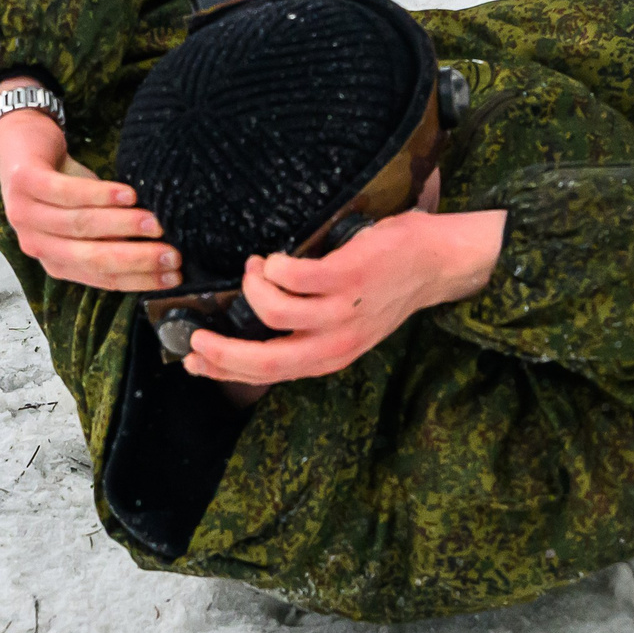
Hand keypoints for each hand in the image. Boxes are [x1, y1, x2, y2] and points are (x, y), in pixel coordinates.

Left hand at [0, 95, 181, 291]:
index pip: (101, 278)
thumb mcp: (87, 217)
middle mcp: (37, 245)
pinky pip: (65, 193)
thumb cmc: (61, 185)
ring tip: (155, 223)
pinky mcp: (24, 182)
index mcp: (55, 261)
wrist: (22, 144)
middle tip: (171, 255)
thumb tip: (160, 251)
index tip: (174, 276)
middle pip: (91, 257)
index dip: (139, 279)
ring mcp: (25, 214)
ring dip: (122, 225)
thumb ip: (112, 237)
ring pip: (80, 226)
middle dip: (135, 259)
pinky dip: (99, 195)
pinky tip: (127, 194)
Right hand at [180, 208, 506, 386]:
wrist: (439, 263)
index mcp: (330, 357)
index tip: (194, 363)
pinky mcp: (347, 278)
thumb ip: (309, 330)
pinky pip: (292, 276)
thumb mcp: (347, 323)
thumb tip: (259, 323)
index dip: (225, 372)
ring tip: (254, 268)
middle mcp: (335, 343)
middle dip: (221, 350)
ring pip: (271, 311)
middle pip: (264, 360)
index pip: (268, 375)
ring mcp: (342, 313)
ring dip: (251, 286)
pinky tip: (276, 258)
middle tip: (196, 334)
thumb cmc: (388, 286)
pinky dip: (274, 265)